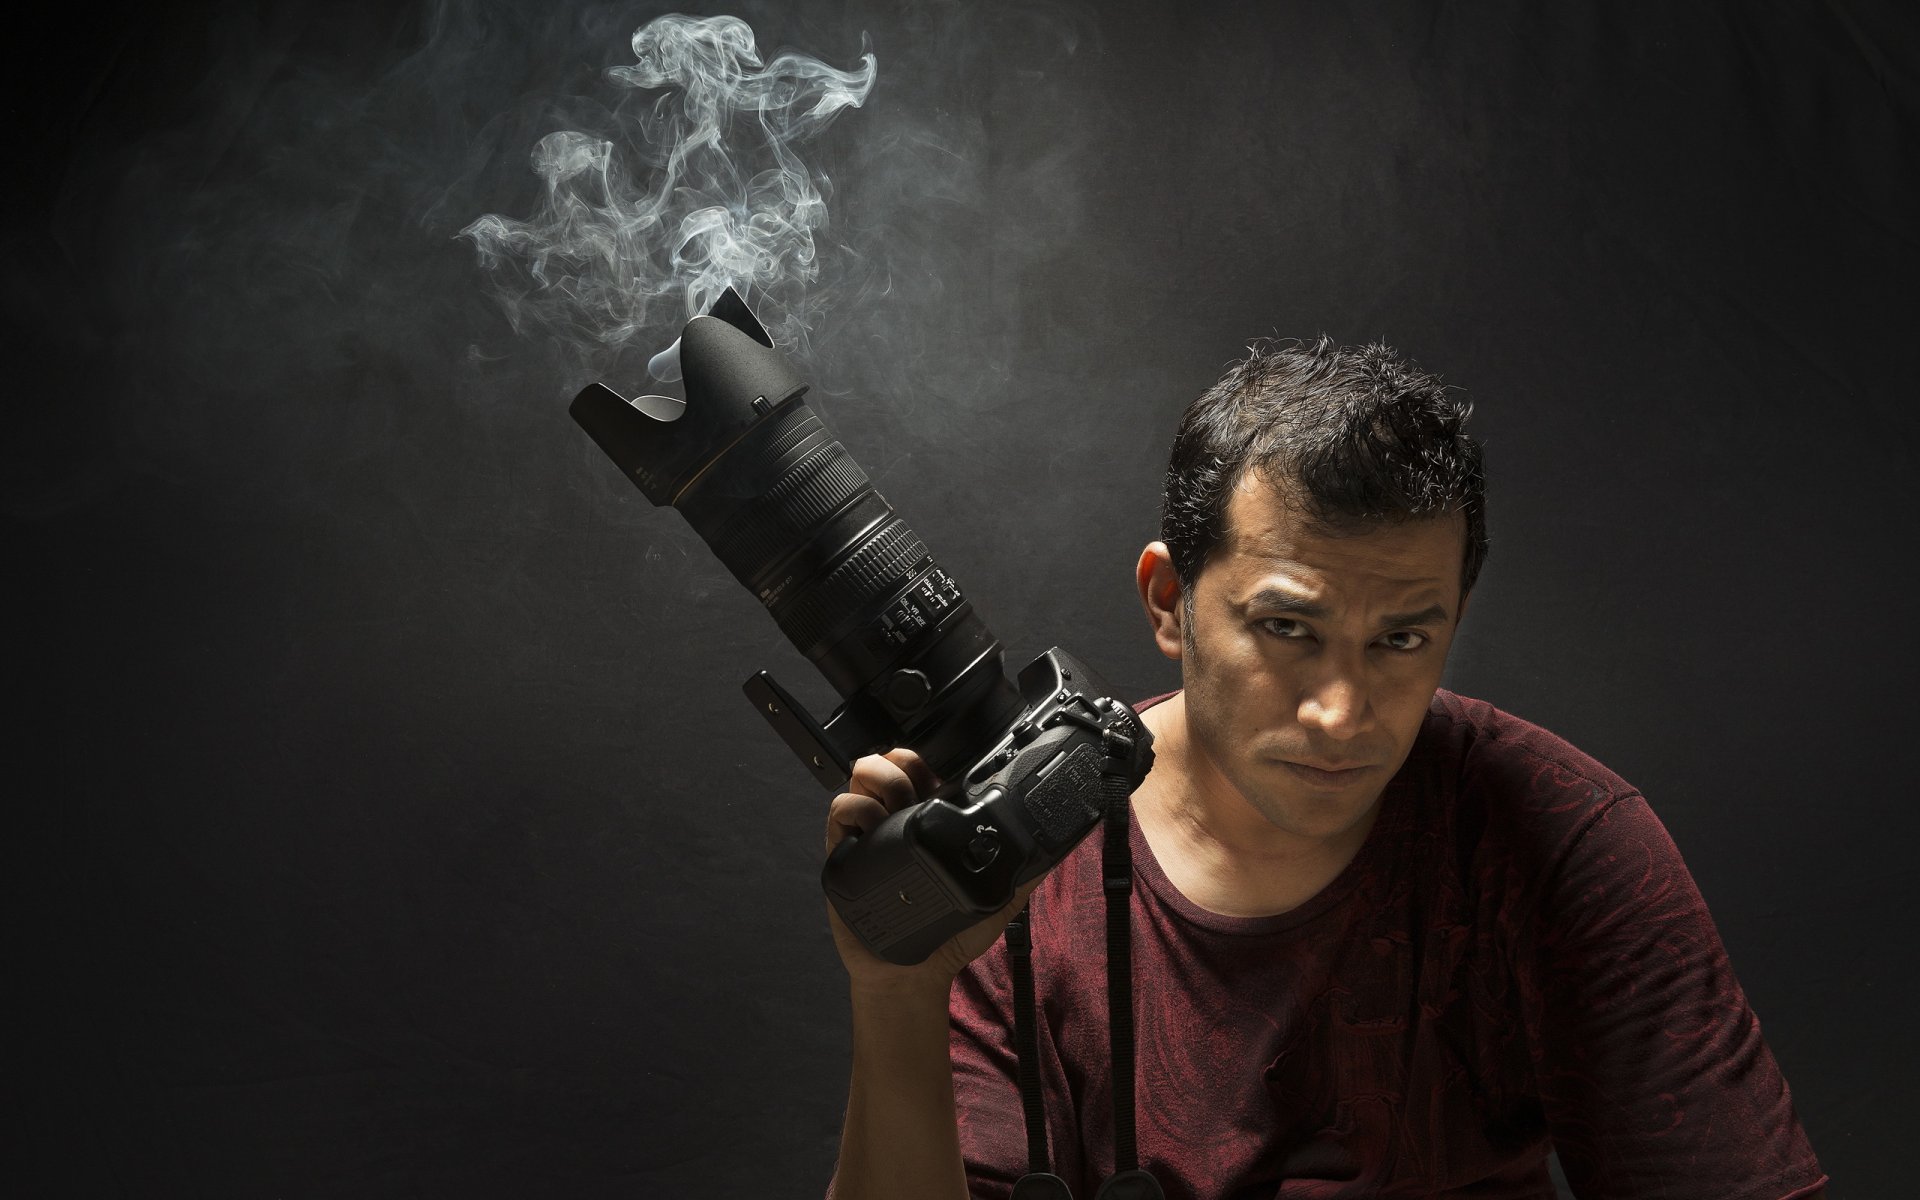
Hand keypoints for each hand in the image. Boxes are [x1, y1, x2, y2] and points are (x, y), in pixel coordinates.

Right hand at [824, 749, 1044, 992]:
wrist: (912, 974)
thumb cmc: (953, 936)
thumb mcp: (999, 896)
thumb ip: (1027, 869)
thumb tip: (1061, 844)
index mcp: (934, 820)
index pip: (929, 767)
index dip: (933, 758)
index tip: (945, 774)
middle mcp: (900, 818)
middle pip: (894, 760)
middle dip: (905, 762)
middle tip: (919, 791)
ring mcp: (871, 830)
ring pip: (865, 774)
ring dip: (882, 782)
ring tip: (896, 812)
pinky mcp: (844, 848)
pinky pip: (841, 808)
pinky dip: (856, 810)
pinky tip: (873, 833)